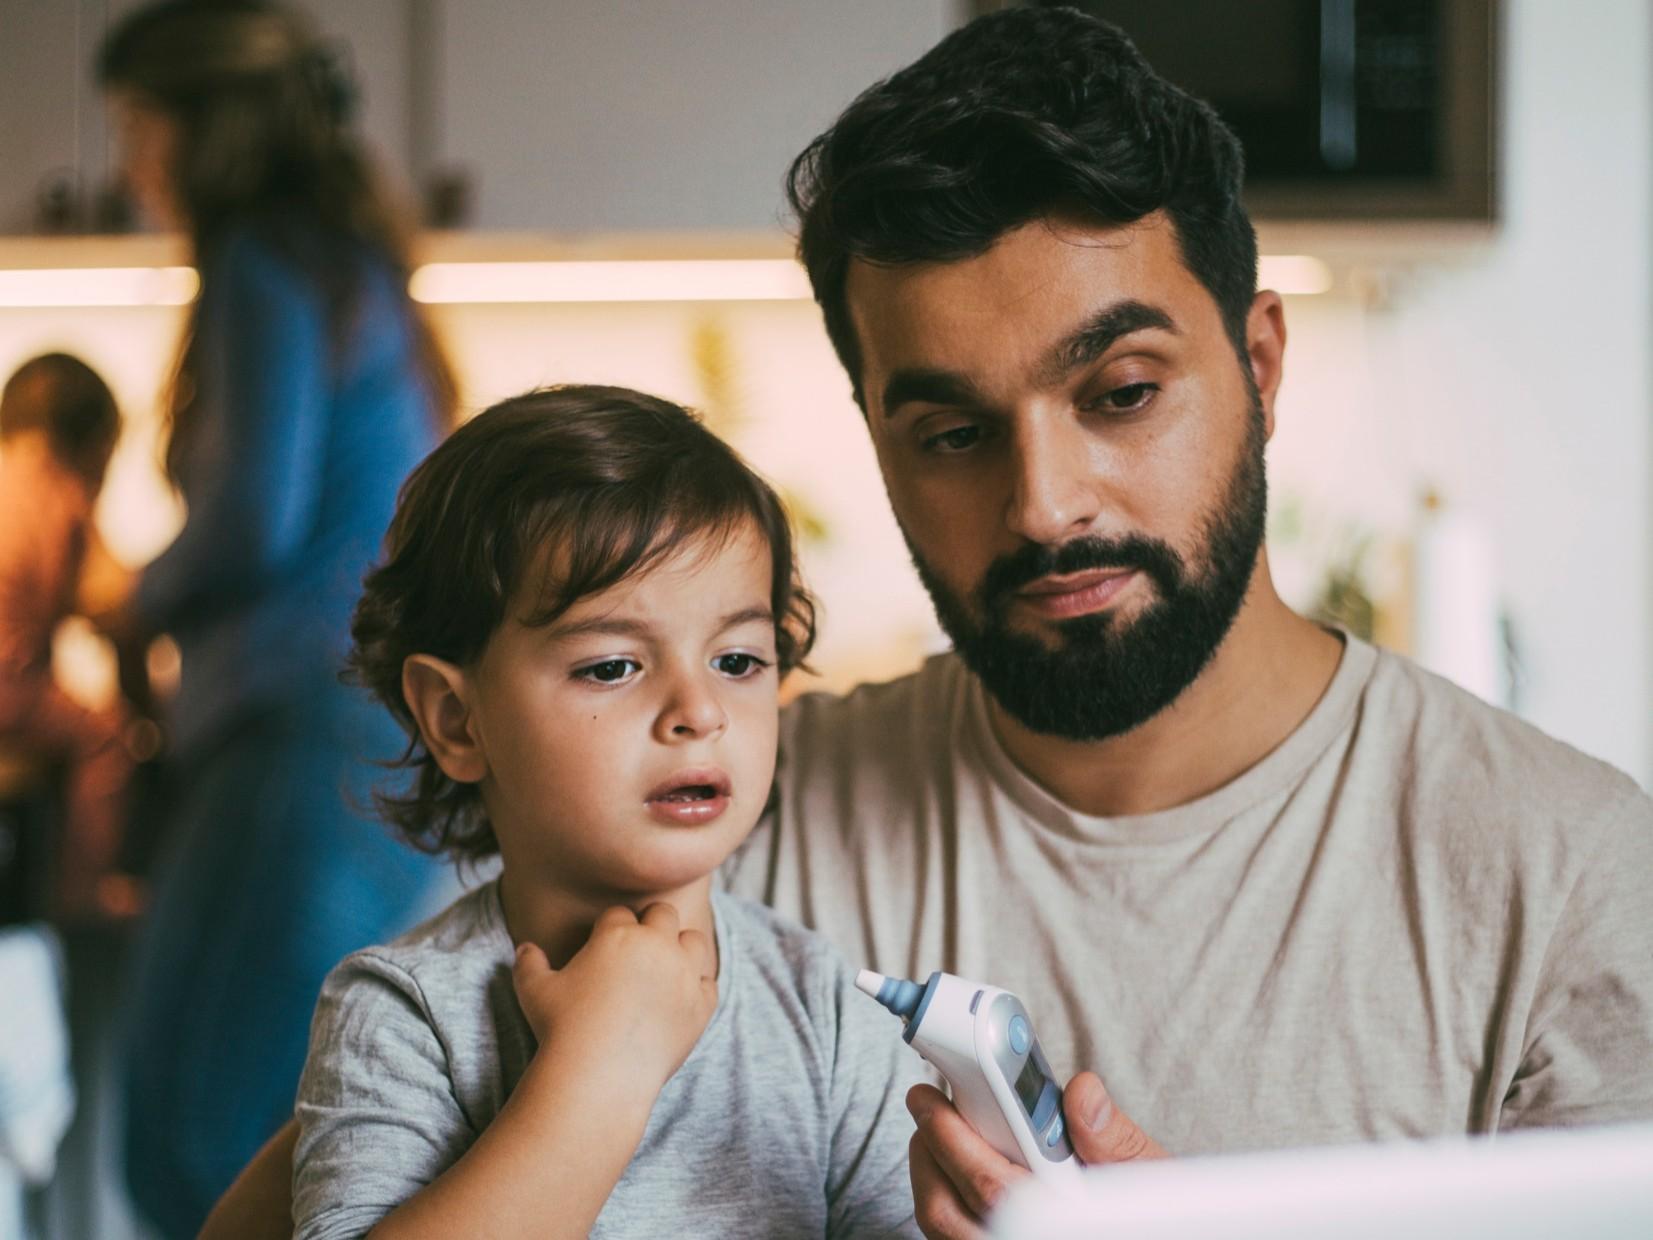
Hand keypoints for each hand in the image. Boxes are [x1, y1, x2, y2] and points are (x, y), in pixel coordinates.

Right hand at [511, 902, 717, 1099]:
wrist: (597, 1076)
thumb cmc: (561, 1030)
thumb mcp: (534, 991)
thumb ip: (529, 963)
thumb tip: (524, 949)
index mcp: (617, 934)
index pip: (620, 914)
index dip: (611, 928)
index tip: (606, 946)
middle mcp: (656, 945)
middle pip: (663, 913)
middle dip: (652, 926)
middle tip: (639, 950)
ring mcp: (683, 974)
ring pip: (694, 940)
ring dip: (681, 949)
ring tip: (665, 969)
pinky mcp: (701, 1005)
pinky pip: (709, 983)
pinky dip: (697, 988)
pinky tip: (679, 1000)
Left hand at [907, 1071, 1166, 1238]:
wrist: (1154, 1232)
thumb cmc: (1148, 1214)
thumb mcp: (1146, 1173)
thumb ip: (1112, 1136)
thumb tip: (1082, 1093)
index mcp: (1061, 1221)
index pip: (995, 1188)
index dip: (955, 1139)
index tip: (935, 1099)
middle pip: (949, 1210)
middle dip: (930, 1149)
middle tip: (925, 1104)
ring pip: (943, 1229)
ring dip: (929, 1175)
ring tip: (932, 1132)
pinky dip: (942, 1203)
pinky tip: (950, 1172)